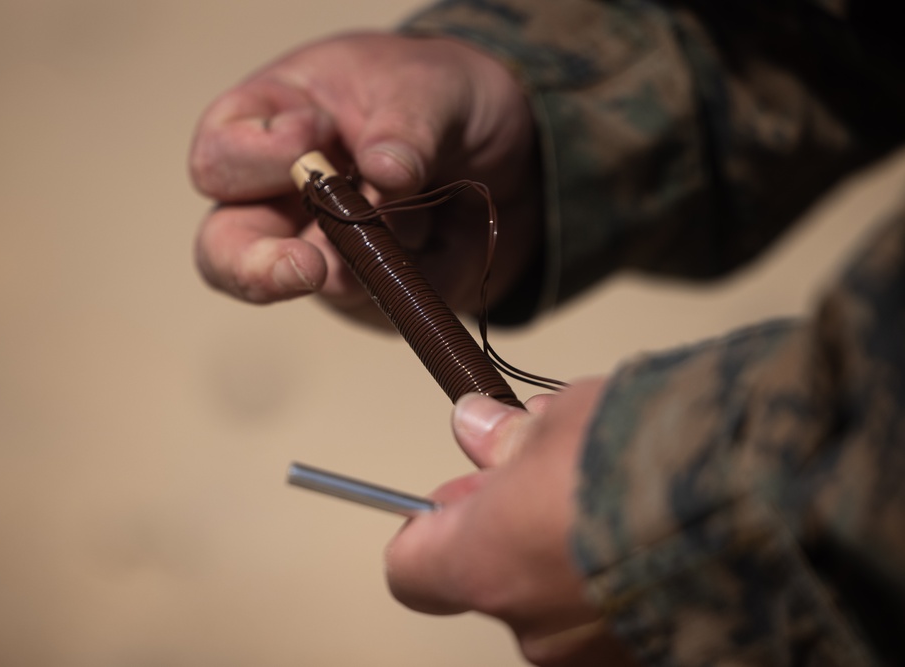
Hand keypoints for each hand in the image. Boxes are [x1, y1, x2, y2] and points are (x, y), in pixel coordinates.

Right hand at [189, 32, 542, 323]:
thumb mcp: (434, 86)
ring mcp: (317, 248)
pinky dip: (414, 276)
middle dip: (258, 267)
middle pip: (224, 246)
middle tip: (308, 269)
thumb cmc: (441, 99)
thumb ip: (408, 123)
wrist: (504, 157)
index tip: (320, 132)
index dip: (260, 155)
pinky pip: (377, 302)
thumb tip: (385, 172)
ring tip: (421, 221)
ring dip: (366, 260)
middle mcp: (278, 193)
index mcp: (271, 120)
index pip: (220, 155)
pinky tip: (443, 237)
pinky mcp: (364, 290)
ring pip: (303, 284)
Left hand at [385, 379, 638, 665]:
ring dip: (576, 554)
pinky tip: (663, 531)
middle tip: (551, 474)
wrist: (770, 502)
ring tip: (625, 494)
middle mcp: (534, 629)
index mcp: (485, 566)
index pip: (412, 570)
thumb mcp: (565, 421)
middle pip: (496, 581)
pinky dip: (628, 582)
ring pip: (562, 600)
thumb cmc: (654, 459)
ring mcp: (596, 654)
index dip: (427, 529)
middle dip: (515, 528)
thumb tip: (477, 426)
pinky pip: (619, 617)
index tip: (453, 499)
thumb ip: (510, 436)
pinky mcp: (656, 659)